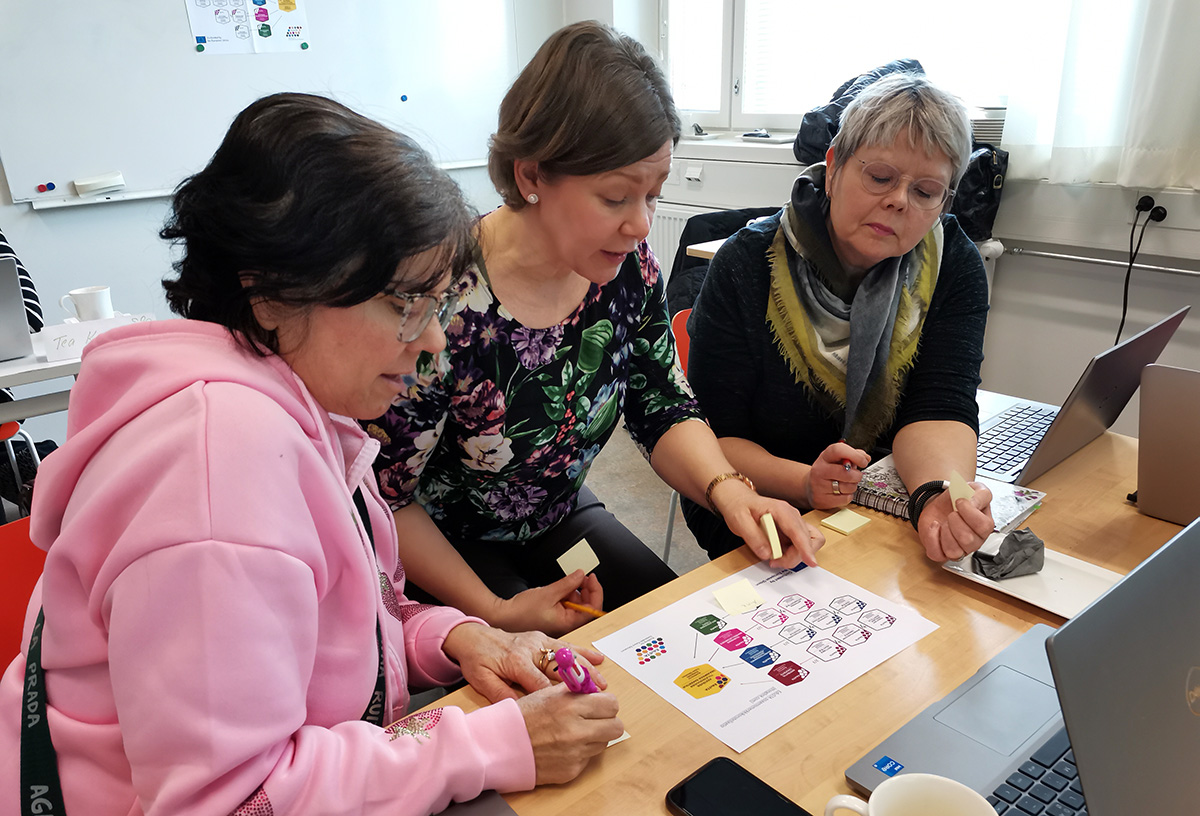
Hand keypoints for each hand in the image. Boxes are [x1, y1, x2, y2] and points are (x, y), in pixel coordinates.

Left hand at [442, 623, 607, 702]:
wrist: (473, 636)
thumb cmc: (478, 660)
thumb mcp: (482, 680)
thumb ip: (500, 694)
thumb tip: (520, 711)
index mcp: (517, 661)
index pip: (540, 683)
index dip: (556, 698)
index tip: (572, 711)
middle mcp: (532, 649)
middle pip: (561, 667)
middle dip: (581, 682)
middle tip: (598, 696)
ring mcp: (539, 641)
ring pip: (569, 655)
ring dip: (587, 668)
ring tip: (602, 682)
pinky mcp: (543, 638)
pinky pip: (567, 645)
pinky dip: (583, 652)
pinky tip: (598, 658)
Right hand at [493, 570, 603, 636]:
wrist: (504, 616)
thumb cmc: (522, 611)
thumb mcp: (548, 593)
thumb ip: (568, 583)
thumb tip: (581, 575)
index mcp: (568, 622)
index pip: (593, 609)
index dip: (596, 591)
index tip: (591, 578)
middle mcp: (567, 624)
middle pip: (587, 606)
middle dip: (585, 590)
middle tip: (580, 576)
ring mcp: (561, 621)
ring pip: (576, 604)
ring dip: (574, 592)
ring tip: (564, 583)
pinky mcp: (555, 617)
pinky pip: (567, 605)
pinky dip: (566, 595)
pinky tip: (558, 590)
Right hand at [516, 684, 622, 784]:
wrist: (502, 745)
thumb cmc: (523, 716)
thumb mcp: (548, 693)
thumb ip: (575, 691)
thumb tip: (596, 690)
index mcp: (571, 706)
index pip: (612, 704)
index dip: (606, 704)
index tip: (599, 704)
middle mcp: (577, 730)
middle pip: (616, 726)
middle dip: (607, 721)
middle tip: (595, 719)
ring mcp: (575, 753)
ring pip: (604, 743)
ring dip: (594, 737)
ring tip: (574, 732)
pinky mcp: (572, 770)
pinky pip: (588, 759)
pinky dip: (580, 752)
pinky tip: (563, 747)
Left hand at [709, 479, 823, 568]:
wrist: (739, 502)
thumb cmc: (740, 507)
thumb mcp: (739, 521)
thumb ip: (753, 537)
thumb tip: (767, 554)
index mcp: (781, 510)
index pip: (798, 530)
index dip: (806, 548)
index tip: (810, 561)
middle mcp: (792, 516)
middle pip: (808, 540)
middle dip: (795, 556)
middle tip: (774, 561)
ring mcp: (794, 524)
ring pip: (809, 544)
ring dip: (796, 556)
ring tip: (776, 558)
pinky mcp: (792, 532)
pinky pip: (801, 546)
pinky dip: (793, 555)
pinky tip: (778, 554)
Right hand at [802, 442, 870, 509]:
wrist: (810, 487)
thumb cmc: (827, 472)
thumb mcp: (837, 459)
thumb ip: (852, 455)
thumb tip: (865, 457)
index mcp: (825, 457)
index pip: (838, 450)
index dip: (854, 455)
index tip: (863, 461)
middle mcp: (819, 470)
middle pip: (845, 472)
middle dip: (857, 475)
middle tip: (856, 475)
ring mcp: (818, 486)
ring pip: (848, 487)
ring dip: (852, 486)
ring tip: (846, 484)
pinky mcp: (822, 500)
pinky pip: (845, 499)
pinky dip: (847, 496)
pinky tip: (841, 493)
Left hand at [916, 482, 994, 560]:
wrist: (941, 504)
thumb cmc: (959, 499)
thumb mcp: (974, 489)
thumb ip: (980, 494)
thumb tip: (973, 503)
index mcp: (985, 527)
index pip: (984, 526)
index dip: (969, 512)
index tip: (960, 502)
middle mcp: (974, 542)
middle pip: (968, 539)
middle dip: (955, 521)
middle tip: (952, 513)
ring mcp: (958, 550)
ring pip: (954, 551)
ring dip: (945, 532)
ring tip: (945, 522)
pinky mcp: (941, 553)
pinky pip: (936, 554)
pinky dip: (932, 537)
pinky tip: (935, 527)